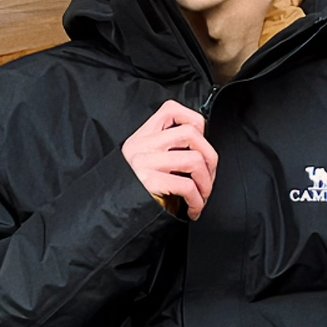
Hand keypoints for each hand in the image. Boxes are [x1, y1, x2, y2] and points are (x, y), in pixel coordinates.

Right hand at [122, 101, 217, 218]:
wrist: (116, 216)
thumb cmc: (138, 193)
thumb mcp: (149, 162)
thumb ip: (168, 149)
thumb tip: (202, 148)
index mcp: (142, 137)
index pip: (171, 110)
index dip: (195, 122)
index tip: (202, 142)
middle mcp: (140, 146)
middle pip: (191, 134)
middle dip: (210, 157)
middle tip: (209, 176)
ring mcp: (144, 163)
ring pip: (194, 159)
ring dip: (207, 183)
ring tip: (203, 194)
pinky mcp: (149, 183)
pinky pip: (187, 186)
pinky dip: (197, 200)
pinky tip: (194, 207)